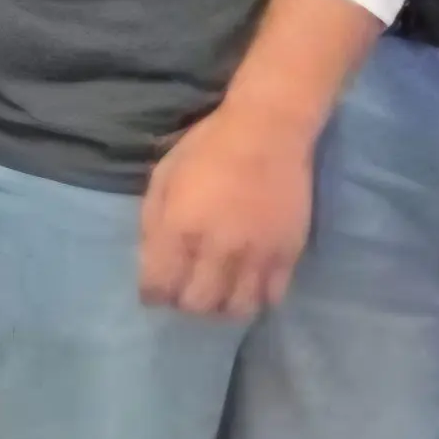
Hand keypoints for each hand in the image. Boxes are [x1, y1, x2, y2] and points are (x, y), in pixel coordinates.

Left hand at [136, 104, 316, 318]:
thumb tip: (151, 264)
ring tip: (219, 290)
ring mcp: (256, 254)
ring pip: (237, 309)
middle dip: (185, 302)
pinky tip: (248, 281)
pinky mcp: (287, 252)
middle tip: (187, 287)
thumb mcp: (163, 178)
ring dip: (222, 306)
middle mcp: (217, 248)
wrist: (269, 129)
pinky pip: (272, 296)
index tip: (156, 287)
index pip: (159, 288)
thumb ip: (153, 225)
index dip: (153, 293)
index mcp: (179, 228)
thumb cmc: (208, 148)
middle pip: (196, 305)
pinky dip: (257, 296)